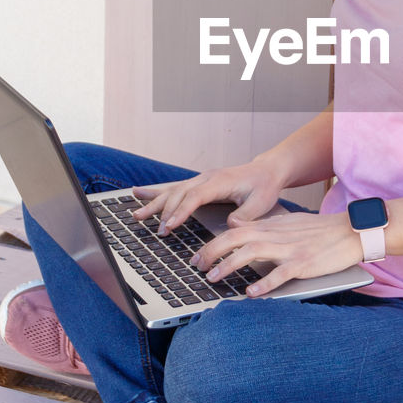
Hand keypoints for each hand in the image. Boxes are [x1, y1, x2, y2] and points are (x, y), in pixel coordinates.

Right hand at [129, 158, 286, 234]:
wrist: (266, 171)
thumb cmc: (264, 187)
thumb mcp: (261, 202)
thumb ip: (246, 215)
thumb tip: (232, 225)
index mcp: (219, 181)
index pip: (195, 196)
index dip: (181, 211)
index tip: (169, 226)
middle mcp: (206, 178)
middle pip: (179, 193)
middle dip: (165, 212)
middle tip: (158, 231)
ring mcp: (200, 179)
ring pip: (172, 190)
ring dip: (154, 203)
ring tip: (136, 215)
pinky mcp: (198, 183)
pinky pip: (174, 187)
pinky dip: (156, 192)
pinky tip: (138, 193)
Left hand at [189, 209, 364, 296]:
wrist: (351, 230)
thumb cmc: (320, 230)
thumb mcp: (289, 224)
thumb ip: (265, 229)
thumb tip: (240, 231)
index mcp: (272, 226)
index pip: (234, 230)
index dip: (212, 243)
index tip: (198, 257)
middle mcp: (276, 235)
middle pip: (234, 238)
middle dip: (211, 252)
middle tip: (197, 268)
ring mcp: (289, 249)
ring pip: (250, 253)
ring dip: (228, 266)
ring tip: (214, 279)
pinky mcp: (303, 263)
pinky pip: (279, 273)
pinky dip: (262, 283)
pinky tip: (251, 293)